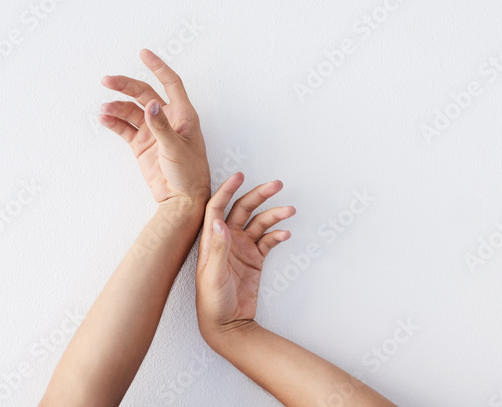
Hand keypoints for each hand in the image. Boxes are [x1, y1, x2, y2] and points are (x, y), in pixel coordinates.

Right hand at [99, 49, 210, 205]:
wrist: (181, 201)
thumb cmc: (190, 174)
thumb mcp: (176, 149)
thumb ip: (161, 127)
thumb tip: (152, 104)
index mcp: (183, 115)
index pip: (170, 83)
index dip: (158, 66)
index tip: (144, 53)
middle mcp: (167, 119)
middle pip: (144, 94)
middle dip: (126, 85)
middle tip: (107, 80)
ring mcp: (153, 132)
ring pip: (132, 111)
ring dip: (117, 107)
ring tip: (105, 109)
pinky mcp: (142, 145)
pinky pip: (125, 128)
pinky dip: (114, 122)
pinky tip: (104, 118)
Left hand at [196, 172, 295, 340]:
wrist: (227, 325)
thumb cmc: (212, 302)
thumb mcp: (212, 275)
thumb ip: (217, 248)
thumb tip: (219, 221)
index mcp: (212, 240)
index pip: (218, 207)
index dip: (228, 190)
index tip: (239, 176)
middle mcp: (227, 240)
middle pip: (243, 209)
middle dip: (259, 196)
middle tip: (276, 185)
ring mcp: (242, 249)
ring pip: (260, 223)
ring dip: (274, 215)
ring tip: (289, 210)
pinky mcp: (255, 259)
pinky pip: (268, 241)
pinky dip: (277, 235)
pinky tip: (285, 234)